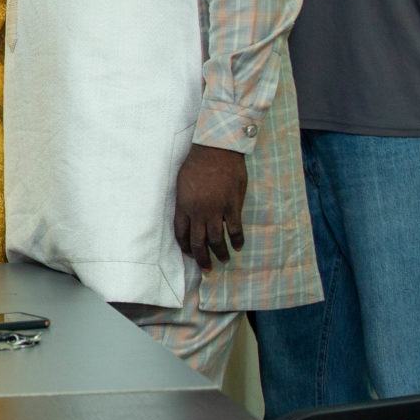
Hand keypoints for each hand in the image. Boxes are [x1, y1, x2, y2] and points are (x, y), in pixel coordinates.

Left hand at [173, 143, 247, 269]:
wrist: (216, 151)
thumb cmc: (197, 163)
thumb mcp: (182, 183)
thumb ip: (185, 201)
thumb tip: (188, 214)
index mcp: (183, 206)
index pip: (181, 234)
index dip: (185, 247)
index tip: (190, 254)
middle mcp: (198, 212)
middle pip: (198, 242)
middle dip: (202, 258)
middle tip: (207, 268)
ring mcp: (216, 210)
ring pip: (217, 240)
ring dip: (220, 253)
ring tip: (223, 260)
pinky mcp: (232, 206)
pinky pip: (235, 229)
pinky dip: (237, 240)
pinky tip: (238, 246)